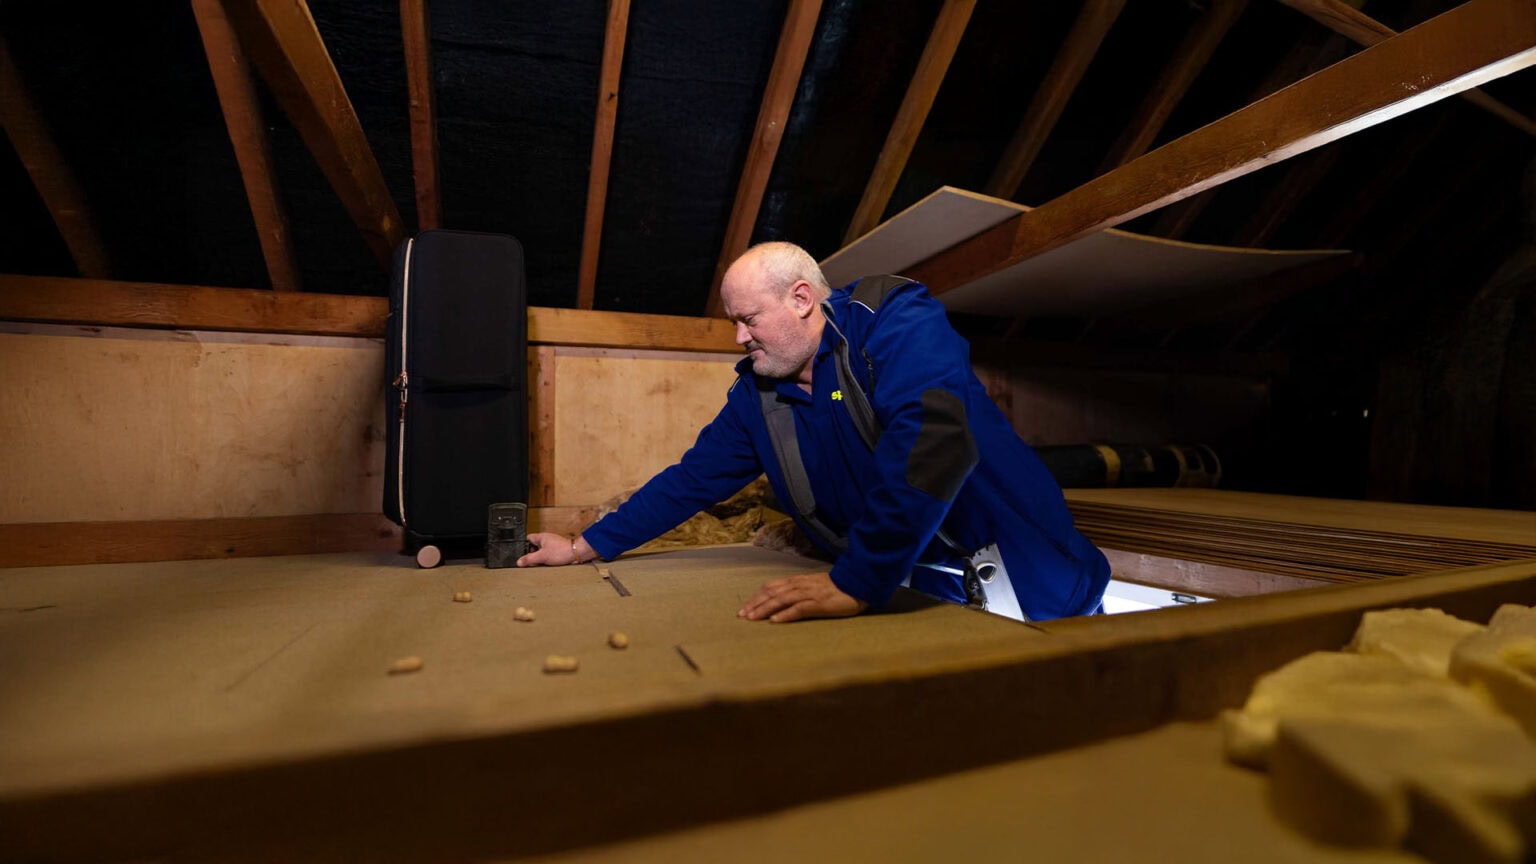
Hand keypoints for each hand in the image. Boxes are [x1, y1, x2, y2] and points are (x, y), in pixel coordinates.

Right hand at [517, 532, 589, 566]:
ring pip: (541, 551)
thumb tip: (519, 561)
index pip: (528, 538)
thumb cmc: (561, 551)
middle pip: (533, 546)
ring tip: (539, 562)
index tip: (520, 553)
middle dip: (531, 553)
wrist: (576, 554)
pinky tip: (546, 563)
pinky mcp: (556, 550)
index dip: (523, 545)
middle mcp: (546, 539)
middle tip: (530, 560)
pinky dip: (546, 559)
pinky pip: (547, 554)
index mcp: (541, 537)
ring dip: (539, 557)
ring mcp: (551, 545)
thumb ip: (529, 559)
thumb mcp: (542, 556)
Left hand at [738, 572, 867, 622]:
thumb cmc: (835, 588)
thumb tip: (780, 602)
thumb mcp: (812, 586)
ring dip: (765, 609)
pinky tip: (775, 621)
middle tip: (741, 616)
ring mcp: (809, 593)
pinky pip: (799, 608)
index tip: (744, 608)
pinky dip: (786, 614)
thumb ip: (797, 591)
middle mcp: (800, 585)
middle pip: (771, 592)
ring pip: (781, 599)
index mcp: (797, 581)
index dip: (756, 597)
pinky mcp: (819, 603)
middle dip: (755, 604)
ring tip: (752, 618)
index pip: (770, 587)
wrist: (857, 584)